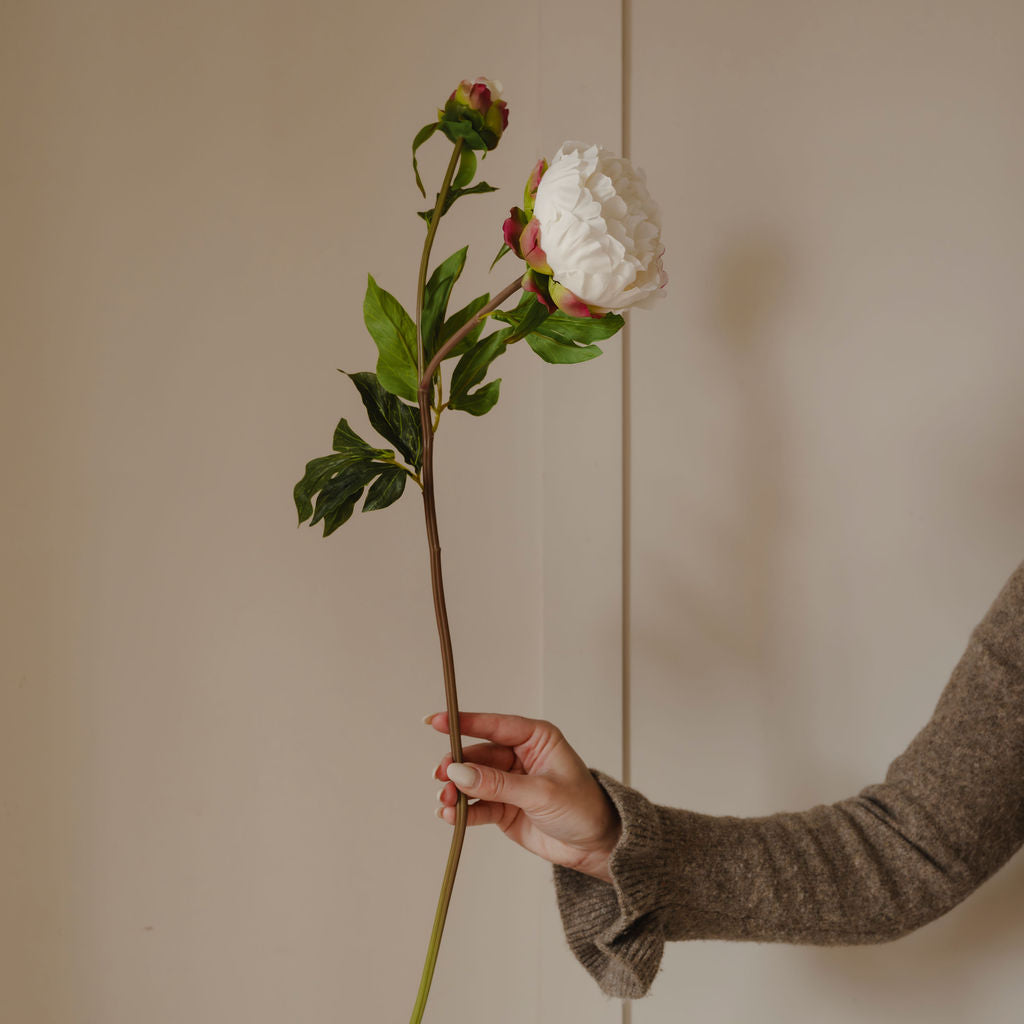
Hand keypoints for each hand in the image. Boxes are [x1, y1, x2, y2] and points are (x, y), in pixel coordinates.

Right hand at [428, 711, 620, 882]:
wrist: (595, 846)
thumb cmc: (581, 808)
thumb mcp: (541, 793)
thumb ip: (498, 784)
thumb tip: (459, 772)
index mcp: (536, 738)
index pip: (495, 725)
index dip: (464, 722)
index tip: (435, 721)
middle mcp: (520, 756)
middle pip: (478, 755)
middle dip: (456, 766)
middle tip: (440, 777)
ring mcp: (509, 783)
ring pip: (473, 780)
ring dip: (456, 790)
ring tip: (444, 802)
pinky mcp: (504, 808)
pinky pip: (477, 805)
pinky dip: (462, 811)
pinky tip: (449, 816)